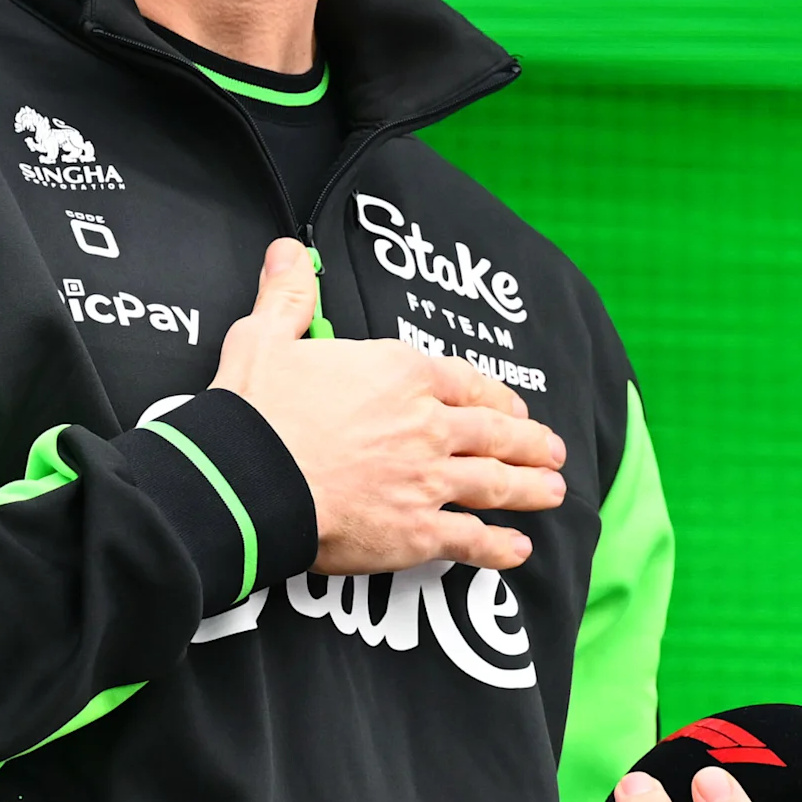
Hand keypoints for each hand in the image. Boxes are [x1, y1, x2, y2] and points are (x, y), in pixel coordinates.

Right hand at [209, 238, 564, 575]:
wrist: (248, 478)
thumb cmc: (256, 410)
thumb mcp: (266, 337)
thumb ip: (288, 296)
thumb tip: (287, 252)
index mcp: (399, 375)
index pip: (463, 381)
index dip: (493, 395)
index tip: (511, 406)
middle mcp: (426, 425)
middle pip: (492, 431)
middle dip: (529, 441)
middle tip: (552, 449)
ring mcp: (428, 480)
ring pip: (494, 482)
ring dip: (530, 487)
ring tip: (553, 490)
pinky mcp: (416, 531)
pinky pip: (470, 539)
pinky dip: (499, 547)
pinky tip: (519, 549)